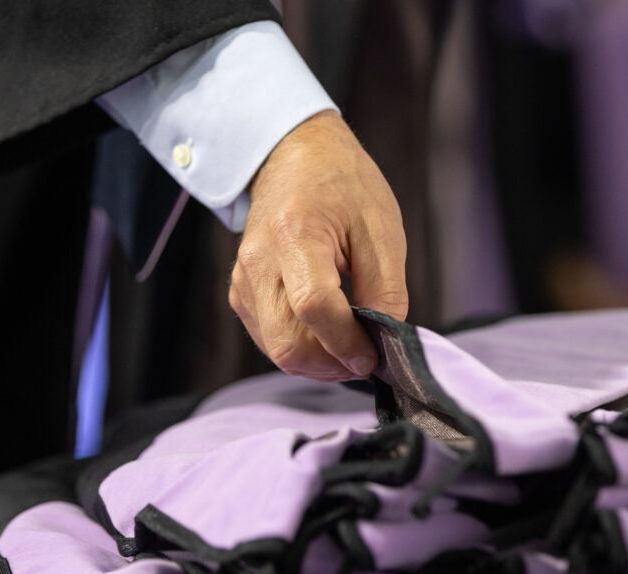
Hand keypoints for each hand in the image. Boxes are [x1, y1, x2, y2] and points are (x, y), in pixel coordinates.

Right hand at [229, 110, 407, 381]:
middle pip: (286, 341)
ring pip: (275, 348)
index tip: (374, 356)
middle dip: (331, 364)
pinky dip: (301, 348)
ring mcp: (244, 279)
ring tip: (350, 347)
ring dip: (317, 362)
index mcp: (295, 234)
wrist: (295, 155)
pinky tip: (327, 335)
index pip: (314, 307)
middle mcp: (258, 261)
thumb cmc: (343, 185)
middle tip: (365, 359)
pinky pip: (268, 338)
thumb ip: (386, 290)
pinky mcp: (241, 292)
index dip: (347, 343)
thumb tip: (383, 343)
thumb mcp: (381, 230)